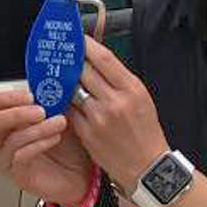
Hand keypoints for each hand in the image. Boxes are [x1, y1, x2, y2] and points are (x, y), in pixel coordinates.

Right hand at [0, 88, 92, 206]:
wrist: (81, 176)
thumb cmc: (68, 147)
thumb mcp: (60, 116)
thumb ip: (52, 101)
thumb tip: (54, 82)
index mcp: (11, 121)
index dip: (10, 97)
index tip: (31, 94)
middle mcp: (4, 139)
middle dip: (17, 113)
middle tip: (40, 110)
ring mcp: (8, 158)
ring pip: (11, 139)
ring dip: (37, 128)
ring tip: (59, 122)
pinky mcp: (18, 175)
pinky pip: (20, 156)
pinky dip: (39, 144)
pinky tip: (55, 138)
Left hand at [70, 37, 169, 193]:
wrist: (146, 166)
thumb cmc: (145, 131)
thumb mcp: (141, 98)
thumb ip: (119, 79)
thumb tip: (97, 59)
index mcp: (132, 89)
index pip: (104, 58)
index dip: (87, 45)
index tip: (78, 39)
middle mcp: (115, 102)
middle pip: (84, 71)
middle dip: (72, 60)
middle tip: (63, 52)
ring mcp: (99, 118)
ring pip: (73, 89)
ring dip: (65, 80)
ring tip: (60, 73)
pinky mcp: (87, 133)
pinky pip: (69, 110)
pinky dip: (65, 101)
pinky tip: (62, 96)